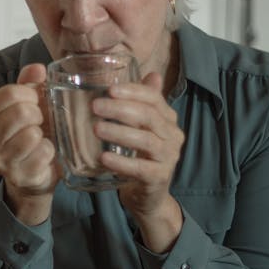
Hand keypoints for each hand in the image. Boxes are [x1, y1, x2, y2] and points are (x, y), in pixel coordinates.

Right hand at [0, 63, 57, 224]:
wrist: (32, 175)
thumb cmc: (26, 135)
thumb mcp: (24, 105)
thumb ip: (28, 84)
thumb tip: (37, 69)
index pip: (7, 94)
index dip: (29, 94)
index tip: (35, 101)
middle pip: (20, 113)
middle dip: (38, 113)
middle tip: (40, 120)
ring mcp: (0, 162)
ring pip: (31, 134)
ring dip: (43, 133)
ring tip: (40, 137)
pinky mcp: (20, 176)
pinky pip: (43, 153)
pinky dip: (50, 150)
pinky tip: (44, 152)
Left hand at [92, 72, 184, 251]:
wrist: (147, 196)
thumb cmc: (139, 156)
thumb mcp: (139, 128)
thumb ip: (141, 103)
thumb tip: (149, 73)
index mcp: (168, 119)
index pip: (154, 98)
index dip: (133, 91)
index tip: (110, 89)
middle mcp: (173, 136)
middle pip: (150, 116)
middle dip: (121, 109)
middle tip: (95, 106)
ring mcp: (169, 157)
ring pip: (146, 140)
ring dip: (119, 132)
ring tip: (96, 128)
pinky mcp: (160, 178)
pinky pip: (141, 168)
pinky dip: (121, 162)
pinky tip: (104, 157)